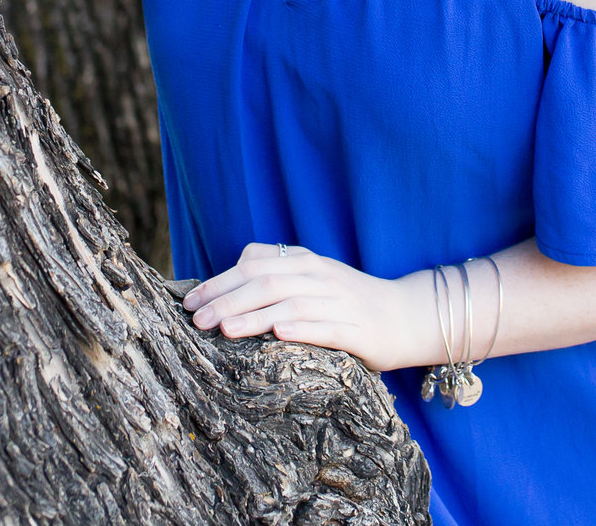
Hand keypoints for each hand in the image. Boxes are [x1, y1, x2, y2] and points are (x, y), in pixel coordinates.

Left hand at [181, 243, 439, 374]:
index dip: (219, 281)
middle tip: (196, 321)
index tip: (190, 302)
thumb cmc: (348, 300)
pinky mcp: (357, 331)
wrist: (406, 315)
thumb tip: (230, 272)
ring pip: (290, 304)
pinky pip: (326, 328)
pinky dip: (301, 329)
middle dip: (226, 300)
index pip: (254, 264)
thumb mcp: (312, 276)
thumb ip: (276, 269)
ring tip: (224, 329)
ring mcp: (339, 303)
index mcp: (306, 262)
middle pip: (266, 283)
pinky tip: (278, 334)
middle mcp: (320, 278)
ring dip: (254, 316)